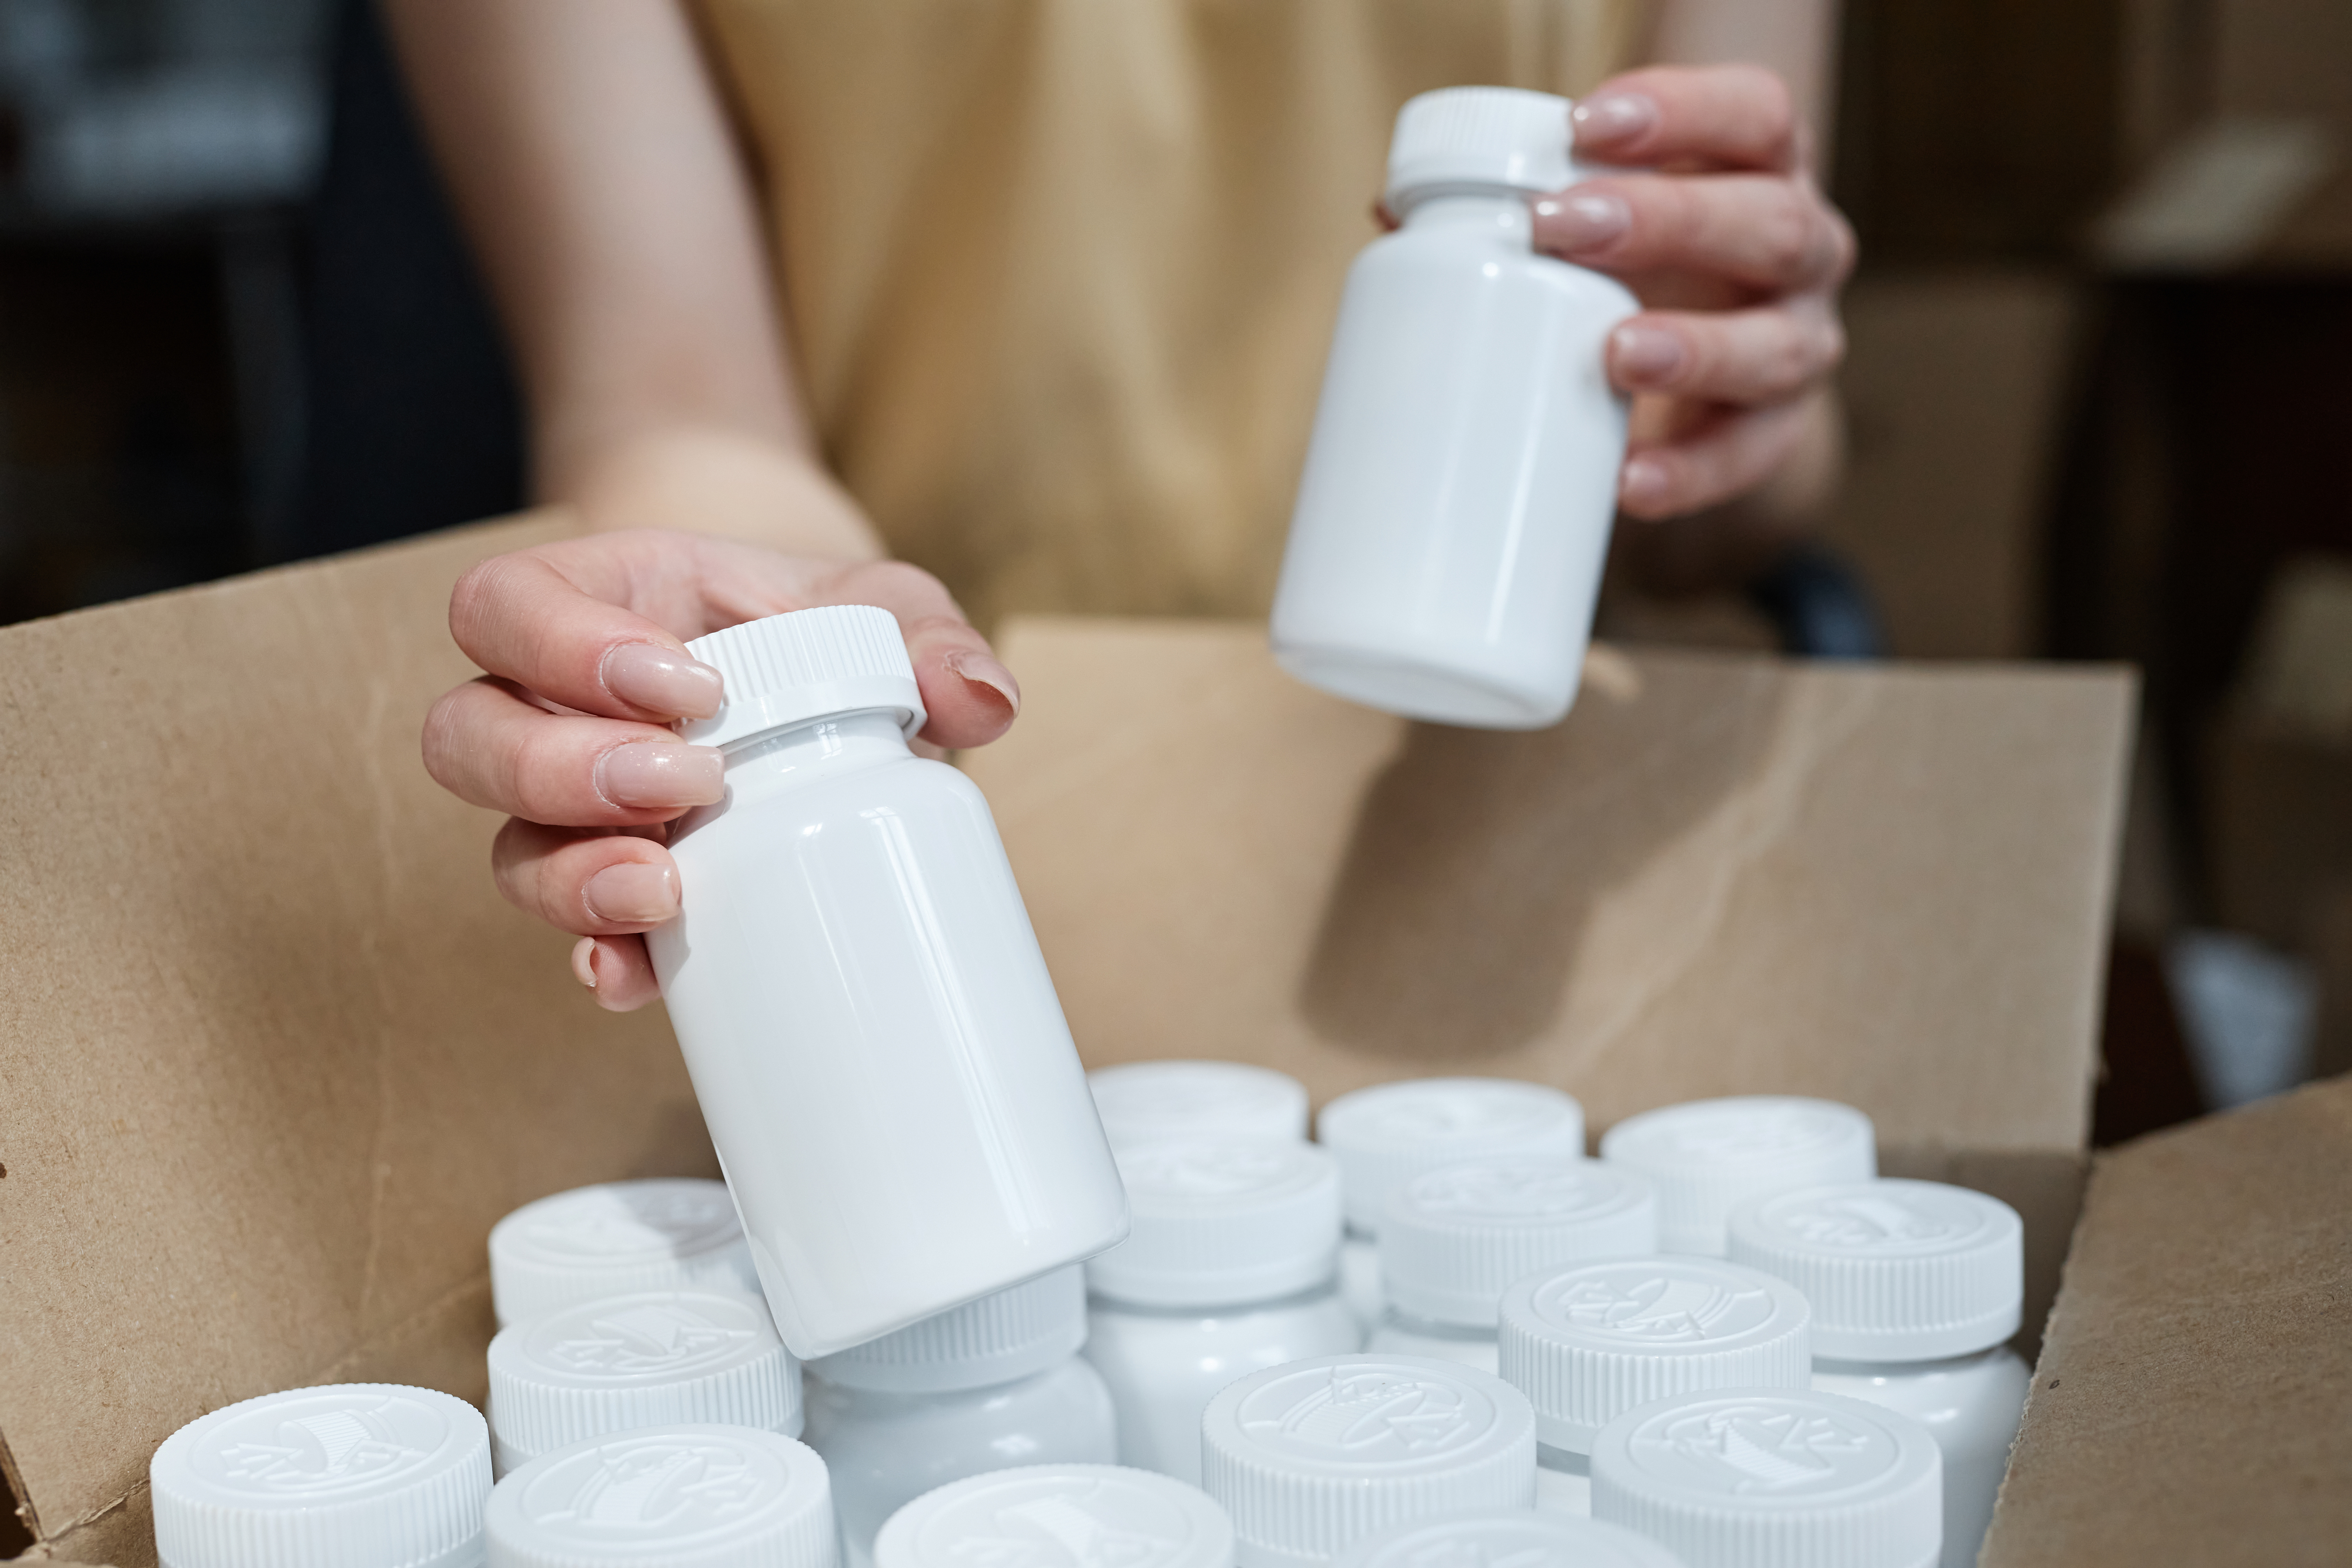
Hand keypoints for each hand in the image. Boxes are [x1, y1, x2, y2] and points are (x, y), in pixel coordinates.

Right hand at [421, 529, 1019, 1011]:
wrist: (833, 693)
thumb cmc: (826, 630)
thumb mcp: (881, 606)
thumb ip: (929, 635)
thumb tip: (980, 701)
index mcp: (597, 605)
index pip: (507, 605)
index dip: (563, 647)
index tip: (687, 685)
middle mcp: (552, 709)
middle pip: (467, 735)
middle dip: (561, 768)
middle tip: (686, 784)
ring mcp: (572, 810)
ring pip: (505, 843)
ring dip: (571, 874)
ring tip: (666, 885)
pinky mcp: (617, 887)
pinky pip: (574, 933)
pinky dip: (605, 958)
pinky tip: (638, 979)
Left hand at [1541, 64, 1853, 521]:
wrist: (1703, 364)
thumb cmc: (1639, 262)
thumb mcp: (1605, 218)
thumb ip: (1524, 208)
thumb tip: (1392, 217)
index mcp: (1764, 171)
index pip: (1752, 114)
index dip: (1682, 111)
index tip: (1583, 125)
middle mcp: (1802, 249)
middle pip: (1768, 223)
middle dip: (1666, 221)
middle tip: (1562, 228)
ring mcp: (1800, 341)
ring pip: (1777, 344)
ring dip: (1696, 350)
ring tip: (1614, 355)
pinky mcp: (1780, 429)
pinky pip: (1749, 455)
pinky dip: (1689, 471)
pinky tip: (1626, 481)